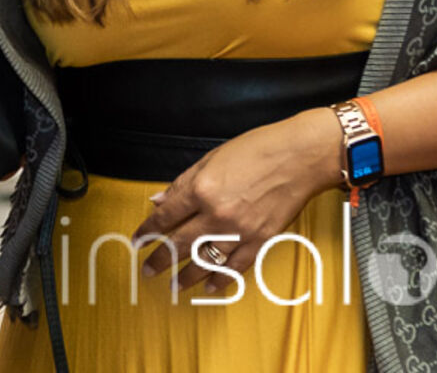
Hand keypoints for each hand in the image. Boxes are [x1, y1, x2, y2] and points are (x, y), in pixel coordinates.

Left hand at [133, 108, 340, 291]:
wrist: (298, 157)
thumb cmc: (256, 150)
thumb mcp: (210, 159)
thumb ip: (182, 183)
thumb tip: (159, 200)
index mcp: (201, 189)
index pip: (166, 216)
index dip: (149, 230)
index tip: (138, 240)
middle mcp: (217, 213)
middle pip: (181, 243)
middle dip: (161, 259)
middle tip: (148, 270)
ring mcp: (240, 230)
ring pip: (206, 260)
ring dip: (187, 275)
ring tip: (174, 285)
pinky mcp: (261, 240)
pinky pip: (236, 266)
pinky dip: (221, 278)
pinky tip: (209, 286)